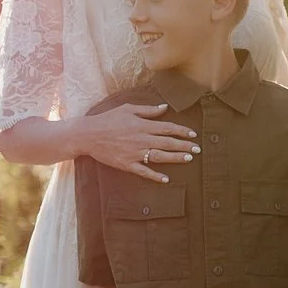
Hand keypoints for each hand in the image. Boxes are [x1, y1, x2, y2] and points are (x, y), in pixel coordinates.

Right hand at [78, 103, 197, 182]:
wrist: (88, 134)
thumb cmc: (108, 119)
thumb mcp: (128, 109)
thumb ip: (148, 110)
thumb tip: (165, 108)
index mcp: (143, 125)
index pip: (168, 128)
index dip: (183, 131)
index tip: (193, 134)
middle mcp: (142, 139)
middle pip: (168, 143)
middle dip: (185, 146)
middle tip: (198, 150)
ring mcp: (135, 153)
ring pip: (160, 157)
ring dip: (175, 158)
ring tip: (189, 159)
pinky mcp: (127, 164)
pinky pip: (144, 171)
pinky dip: (155, 176)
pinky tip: (166, 179)